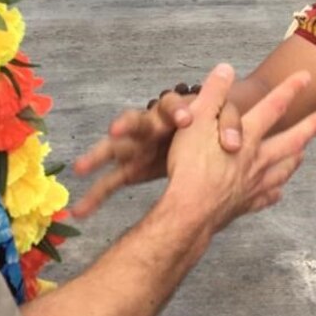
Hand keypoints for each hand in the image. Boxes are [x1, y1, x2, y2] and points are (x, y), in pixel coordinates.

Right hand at [71, 80, 243, 218]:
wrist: (209, 140)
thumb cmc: (213, 125)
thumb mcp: (223, 120)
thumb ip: (228, 124)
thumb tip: (235, 145)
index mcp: (174, 111)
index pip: (172, 104)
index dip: (177, 109)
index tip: (186, 119)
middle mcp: (150, 125)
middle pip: (134, 121)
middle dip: (125, 125)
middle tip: (116, 130)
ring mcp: (138, 147)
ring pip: (113, 149)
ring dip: (97, 157)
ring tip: (80, 168)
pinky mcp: (132, 168)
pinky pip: (111, 181)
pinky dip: (96, 195)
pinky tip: (81, 211)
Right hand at [163, 64, 315, 233]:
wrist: (189, 212)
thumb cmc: (189, 165)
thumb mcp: (195, 120)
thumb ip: (213, 93)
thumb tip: (226, 69)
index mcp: (247, 136)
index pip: (273, 106)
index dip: (290, 89)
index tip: (306, 77)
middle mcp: (256, 159)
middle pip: (290, 140)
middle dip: (308, 126)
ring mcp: (253, 183)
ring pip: (282, 169)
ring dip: (294, 159)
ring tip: (303, 153)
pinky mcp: (245, 204)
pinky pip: (265, 197)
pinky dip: (274, 193)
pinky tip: (277, 192)